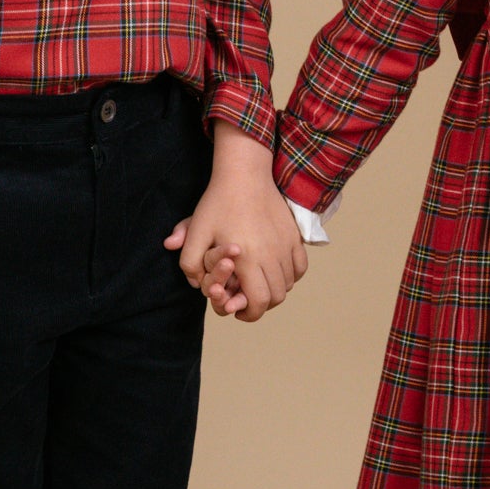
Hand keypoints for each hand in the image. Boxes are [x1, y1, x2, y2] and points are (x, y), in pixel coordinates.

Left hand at [164, 124, 306, 321]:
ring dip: (275, 290)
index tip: (238, 311)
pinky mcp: (295, 236)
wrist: (244, 174)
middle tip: (247, 300)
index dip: (249, 314)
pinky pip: (300, 267)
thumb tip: (195, 284)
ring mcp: (287, 245)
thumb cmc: (218, 203)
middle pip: (277, 297)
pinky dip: (290, 275)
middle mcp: (272, 255)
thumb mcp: (196, 230)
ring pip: (289, 284)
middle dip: (261, 305)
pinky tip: (275, 269)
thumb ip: (189, 262)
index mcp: (247, 258)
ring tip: (258, 283)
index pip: (259, 302)